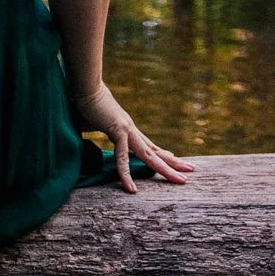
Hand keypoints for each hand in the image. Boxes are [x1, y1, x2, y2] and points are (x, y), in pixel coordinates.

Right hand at [70, 79, 193, 192]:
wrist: (84, 86)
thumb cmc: (84, 102)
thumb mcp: (91, 122)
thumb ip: (93, 128)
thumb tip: (84, 130)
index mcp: (126, 127)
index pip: (148, 144)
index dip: (161, 153)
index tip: (173, 158)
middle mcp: (131, 129)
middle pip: (155, 150)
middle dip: (173, 163)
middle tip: (190, 171)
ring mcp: (127, 129)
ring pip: (150, 155)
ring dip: (166, 169)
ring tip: (181, 180)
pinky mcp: (118, 130)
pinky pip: (123, 158)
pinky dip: (127, 174)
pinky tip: (132, 189)